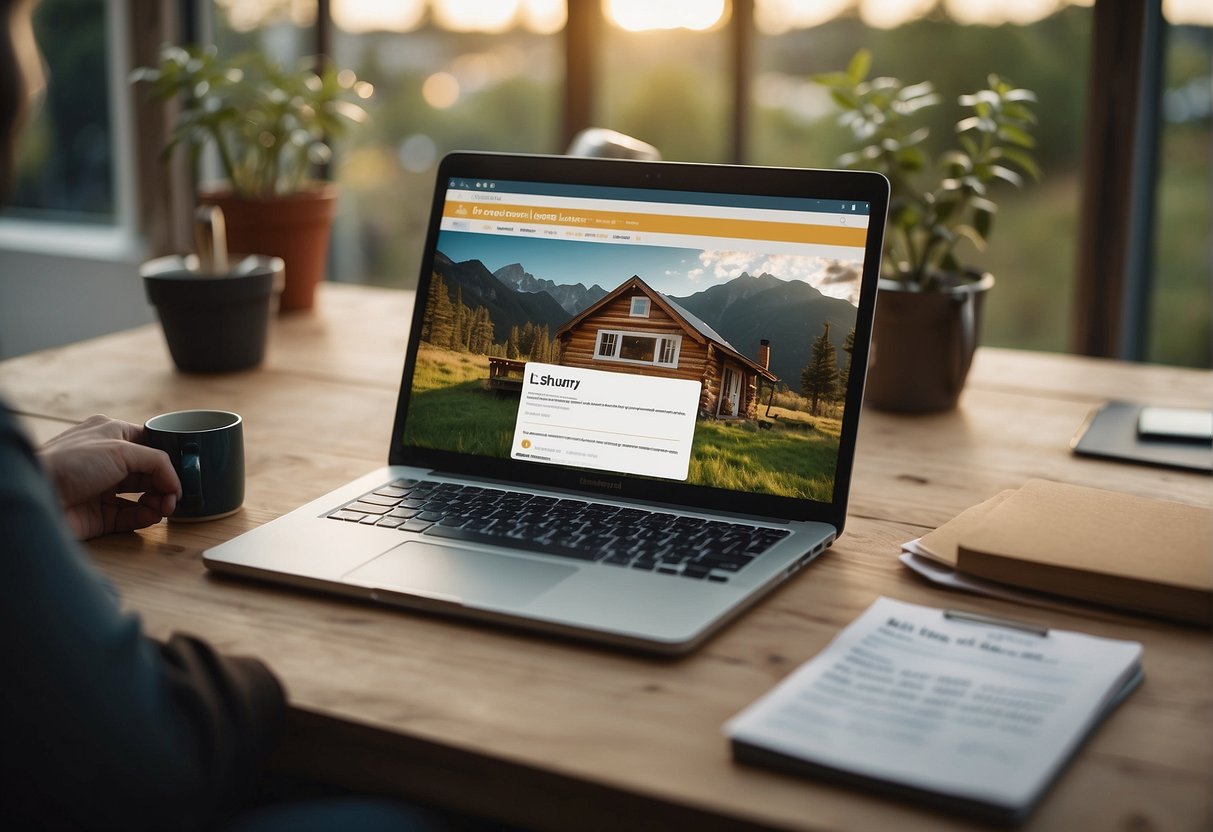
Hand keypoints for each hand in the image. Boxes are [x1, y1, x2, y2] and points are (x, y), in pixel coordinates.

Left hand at [38, 415, 181, 539]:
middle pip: (150, 473)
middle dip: (166, 484)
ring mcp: (103, 488)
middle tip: (175, 497)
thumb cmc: (71, 463)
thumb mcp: (121, 450)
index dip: (169, 458)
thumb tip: (175, 481)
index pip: (150, 443)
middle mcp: (108, 461)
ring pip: (143, 496)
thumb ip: (156, 461)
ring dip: (159, 502)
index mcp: (111, 434)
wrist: (38, 495)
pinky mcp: (99, 515)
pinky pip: (131, 517)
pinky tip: (152, 517)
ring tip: (164, 509)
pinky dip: (145, 518)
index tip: (184, 473)